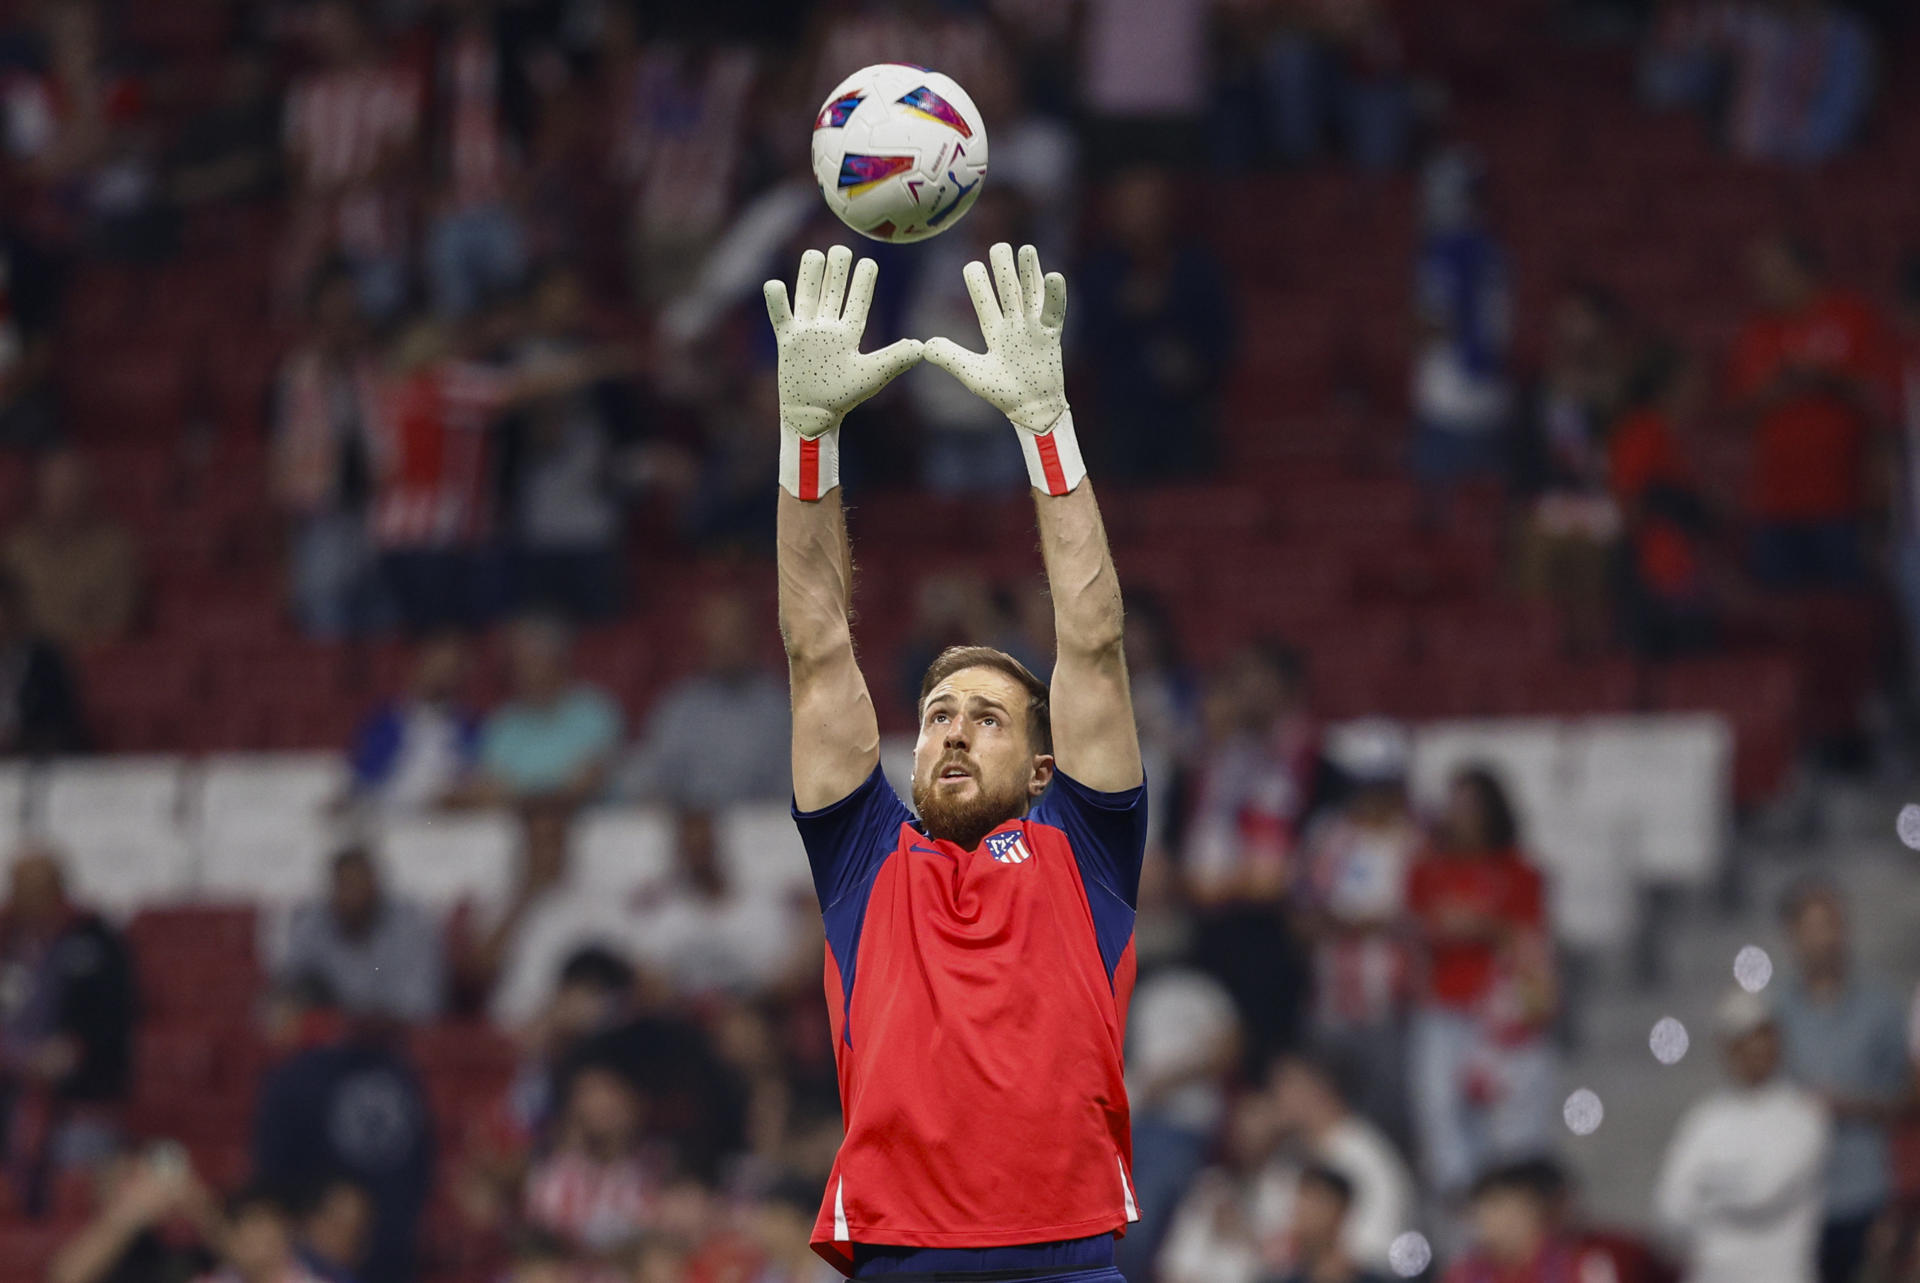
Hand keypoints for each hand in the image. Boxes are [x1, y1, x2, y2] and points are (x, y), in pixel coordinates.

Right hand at [763, 246, 922, 439]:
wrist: (813, 416)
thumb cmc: (844, 398)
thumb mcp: (872, 376)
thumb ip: (895, 358)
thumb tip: (922, 346)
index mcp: (849, 334)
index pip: (857, 302)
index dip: (863, 283)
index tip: (869, 261)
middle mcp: (827, 328)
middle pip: (832, 292)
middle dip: (837, 271)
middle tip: (841, 249)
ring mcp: (807, 332)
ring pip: (808, 296)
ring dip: (810, 276)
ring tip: (815, 253)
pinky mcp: (788, 341)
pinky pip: (780, 317)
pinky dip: (777, 301)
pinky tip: (774, 283)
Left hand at [923, 242, 1068, 434]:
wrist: (1030, 409)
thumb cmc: (1003, 393)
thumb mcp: (972, 374)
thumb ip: (950, 358)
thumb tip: (925, 345)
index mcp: (995, 331)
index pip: (985, 302)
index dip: (979, 285)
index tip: (972, 266)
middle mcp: (1014, 325)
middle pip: (1009, 291)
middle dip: (1003, 270)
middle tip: (998, 247)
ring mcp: (1033, 328)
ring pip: (1029, 295)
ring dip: (1027, 272)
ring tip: (1025, 249)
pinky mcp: (1050, 336)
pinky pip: (1053, 312)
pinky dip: (1054, 294)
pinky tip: (1053, 274)